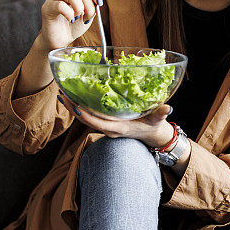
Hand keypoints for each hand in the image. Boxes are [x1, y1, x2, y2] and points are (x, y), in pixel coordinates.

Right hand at [36, 0, 106, 52]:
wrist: (61, 41)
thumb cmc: (74, 26)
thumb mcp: (89, 12)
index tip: (99, 3)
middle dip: (89, 6)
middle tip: (87, 18)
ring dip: (79, 9)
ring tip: (78, 18)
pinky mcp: (47, 7)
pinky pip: (61, 5)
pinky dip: (69, 14)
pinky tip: (70, 20)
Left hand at [57, 91, 174, 148]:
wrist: (152, 136)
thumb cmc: (154, 127)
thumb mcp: (158, 120)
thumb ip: (161, 114)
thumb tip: (167, 108)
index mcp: (119, 128)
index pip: (98, 123)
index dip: (86, 115)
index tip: (75, 105)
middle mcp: (109, 129)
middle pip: (86, 120)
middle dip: (73, 108)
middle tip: (62, 94)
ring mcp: (106, 127)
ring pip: (85, 119)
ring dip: (74, 107)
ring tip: (63, 93)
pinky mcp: (105, 123)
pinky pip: (90, 117)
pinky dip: (80, 107)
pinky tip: (74, 97)